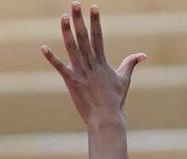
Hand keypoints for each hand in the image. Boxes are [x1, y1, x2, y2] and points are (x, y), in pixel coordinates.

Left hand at [42, 2, 145, 126]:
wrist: (106, 118)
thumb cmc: (115, 101)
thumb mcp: (124, 80)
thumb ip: (131, 64)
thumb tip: (143, 55)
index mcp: (102, 62)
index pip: (98, 36)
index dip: (95, 21)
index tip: (93, 6)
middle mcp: (91, 64)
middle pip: (84, 36)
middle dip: (79, 19)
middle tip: (75, 3)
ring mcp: (80, 72)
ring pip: (72, 47)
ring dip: (67, 31)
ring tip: (64, 16)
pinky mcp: (71, 82)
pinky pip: (60, 68)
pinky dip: (51, 58)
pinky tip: (43, 48)